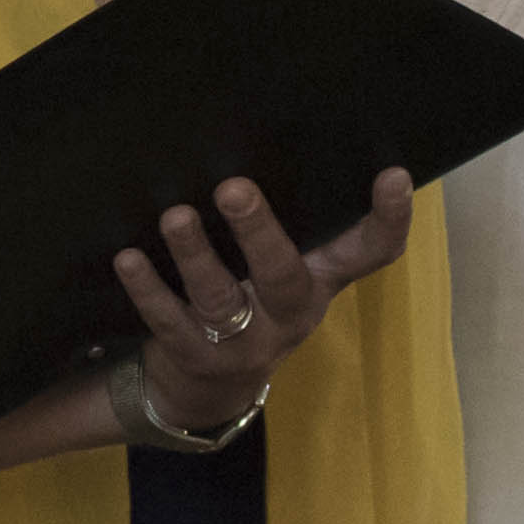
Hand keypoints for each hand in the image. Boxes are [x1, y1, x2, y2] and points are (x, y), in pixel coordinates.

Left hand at [116, 171, 413, 434]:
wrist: (209, 388)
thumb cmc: (250, 300)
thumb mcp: (279, 270)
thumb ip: (284, 225)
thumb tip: (253, 135)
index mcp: (319, 282)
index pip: (369, 253)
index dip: (388, 219)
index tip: (395, 175)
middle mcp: (289, 314)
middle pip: (283, 276)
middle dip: (259, 232)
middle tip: (234, 188)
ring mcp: (245, 342)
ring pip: (221, 299)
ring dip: (196, 256)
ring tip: (176, 217)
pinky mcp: (199, 359)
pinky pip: (172, 322)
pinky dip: (149, 289)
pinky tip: (128, 259)